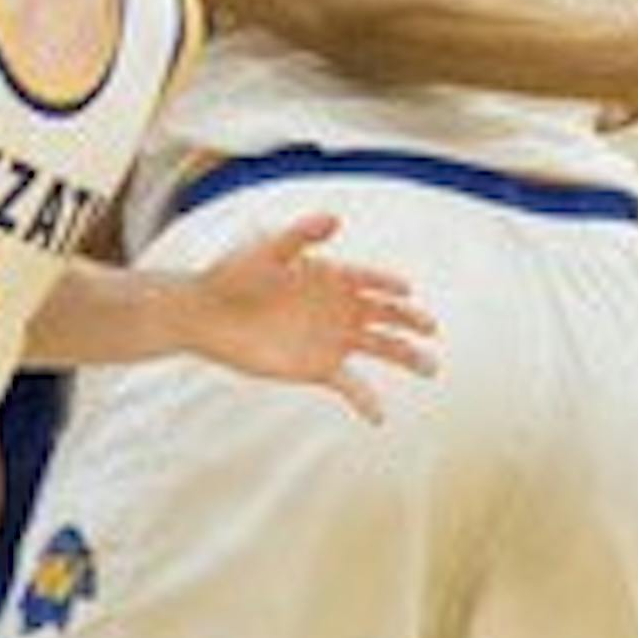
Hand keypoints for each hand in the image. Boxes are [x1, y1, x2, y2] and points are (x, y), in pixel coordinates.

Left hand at [179, 214, 437, 422]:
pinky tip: (379, 418)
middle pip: (386, 315)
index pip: (372, 280)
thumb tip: (335, 220)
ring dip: (407, 357)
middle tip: (430, 330)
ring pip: (381, 348)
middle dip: (410, 322)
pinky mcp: (319, 368)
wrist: (207, 314)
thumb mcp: (267, 251)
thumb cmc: (234, 275)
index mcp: (334, 276)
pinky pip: (352, 385)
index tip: (405, 292)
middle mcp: (341, 308)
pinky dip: (367, 400)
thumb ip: (300, 236)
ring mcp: (333, 339)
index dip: (389, 285)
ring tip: (431, 369)